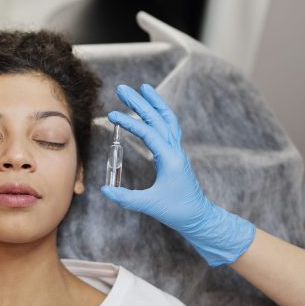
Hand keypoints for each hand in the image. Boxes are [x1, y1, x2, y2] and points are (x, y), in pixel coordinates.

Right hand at [100, 83, 255, 266]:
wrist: (199, 217)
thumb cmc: (177, 211)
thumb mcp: (150, 205)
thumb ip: (126, 198)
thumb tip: (105, 190)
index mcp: (169, 159)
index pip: (147, 133)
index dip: (129, 122)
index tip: (112, 115)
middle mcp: (175, 150)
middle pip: (157, 118)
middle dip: (140, 102)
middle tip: (122, 88)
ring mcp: (176, 151)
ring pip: (167, 119)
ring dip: (154, 103)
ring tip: (143, 88)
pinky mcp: (175, 155)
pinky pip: (169, 128)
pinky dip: (160, 115)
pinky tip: (153, 111)